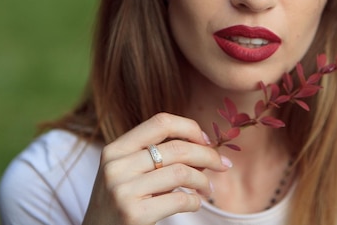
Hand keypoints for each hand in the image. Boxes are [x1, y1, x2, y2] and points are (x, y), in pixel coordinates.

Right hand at [82, 113, 231, 224]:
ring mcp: (123, 191)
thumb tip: (202, 144)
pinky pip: (179, 200)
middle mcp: (115, 166)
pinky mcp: (134, 214)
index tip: (206, 140)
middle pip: (176, 148)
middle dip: (207, 155)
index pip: (160, 123)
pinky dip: (194, 201)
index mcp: (114, 149)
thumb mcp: (124, 172)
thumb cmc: (119, 203)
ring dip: (203, 181)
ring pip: (181, 172)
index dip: (189, 127)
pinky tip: (194, 203)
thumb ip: (152, 155)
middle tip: (223, 165)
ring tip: (208, 189)